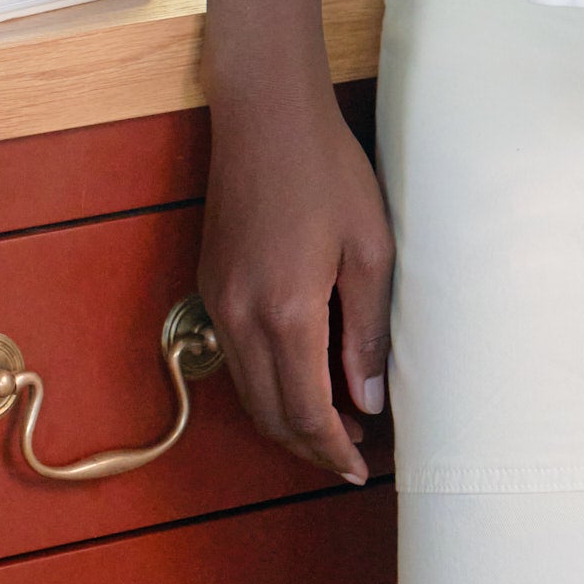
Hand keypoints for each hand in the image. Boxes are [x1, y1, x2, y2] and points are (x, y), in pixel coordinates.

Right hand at [200, 0, 393, 485]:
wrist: (266, 115)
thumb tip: (369, 399)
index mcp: (285, 313)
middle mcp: (241, 318)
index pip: (305, 412)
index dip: (333, 449)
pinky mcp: (212, 284)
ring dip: (288, 417)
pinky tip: (303, 373)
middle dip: (311, 444)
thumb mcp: (371, 247)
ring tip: (336, 421)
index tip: (361, 467)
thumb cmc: (330, 171)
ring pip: (249, 391)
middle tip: (354, 452)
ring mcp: (219, 302)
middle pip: (270, 414)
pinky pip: (237, 358)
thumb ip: (368, 329)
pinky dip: (268, 382)